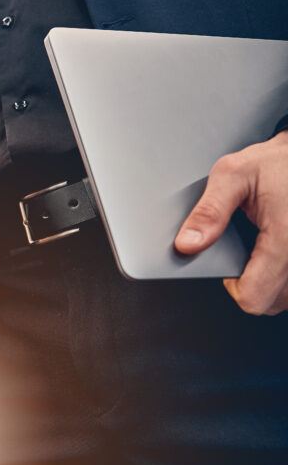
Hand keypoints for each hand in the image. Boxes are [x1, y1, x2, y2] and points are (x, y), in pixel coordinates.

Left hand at [175, 130, 287, 314]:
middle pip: (270, 302)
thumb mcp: (233, 174)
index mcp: (286, 237)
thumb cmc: (278, 162)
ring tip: (262, 250)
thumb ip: (209, 211)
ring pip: (286, 297)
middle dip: (251, 284)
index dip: (232, 287)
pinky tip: (275, 252)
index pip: (255, 297)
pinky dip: (283, 275)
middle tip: (245, 253)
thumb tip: (187, 244)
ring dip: (270, 282)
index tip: (227, 268)